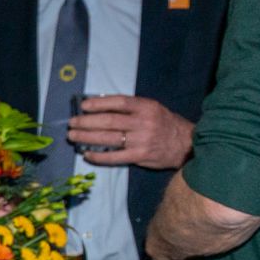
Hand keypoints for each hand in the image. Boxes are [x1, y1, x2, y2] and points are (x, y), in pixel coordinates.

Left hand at [67, 95, 193, 169]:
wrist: (187, 144)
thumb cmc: (165, 124)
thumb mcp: (152, 109)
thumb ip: (131, 108)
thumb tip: (101, 106)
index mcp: (146, 107)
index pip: (119, 103)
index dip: (99, 103)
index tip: (83, 106)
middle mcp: (143, 122)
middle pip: (109, 121)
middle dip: (87, 122)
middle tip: (72, 123)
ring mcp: (141, 140)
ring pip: (109, 138)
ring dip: (87, 137)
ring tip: (73, 136)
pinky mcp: (140, 156)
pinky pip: (115, 157)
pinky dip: (99, 156)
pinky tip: (87, 154)